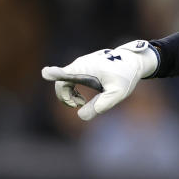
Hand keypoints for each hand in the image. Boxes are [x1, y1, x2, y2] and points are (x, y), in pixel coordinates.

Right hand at [41, 40, 158, 120]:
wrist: (133, 62)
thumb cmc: (126, 76)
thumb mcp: (117, 93)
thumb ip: (101, 105)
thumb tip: (81, 116)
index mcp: (86, 69)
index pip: (66, 72)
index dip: (54, 74)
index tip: (45, 72)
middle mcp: (79, 65)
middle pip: (61, 83)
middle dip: (65, 97)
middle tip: (78, 105)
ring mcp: (79, 65)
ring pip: (64, 82)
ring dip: (69, 95)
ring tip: (81, 102)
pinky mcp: (81, 67)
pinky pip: (68, 80)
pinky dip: (71, 91)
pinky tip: (81, 99)